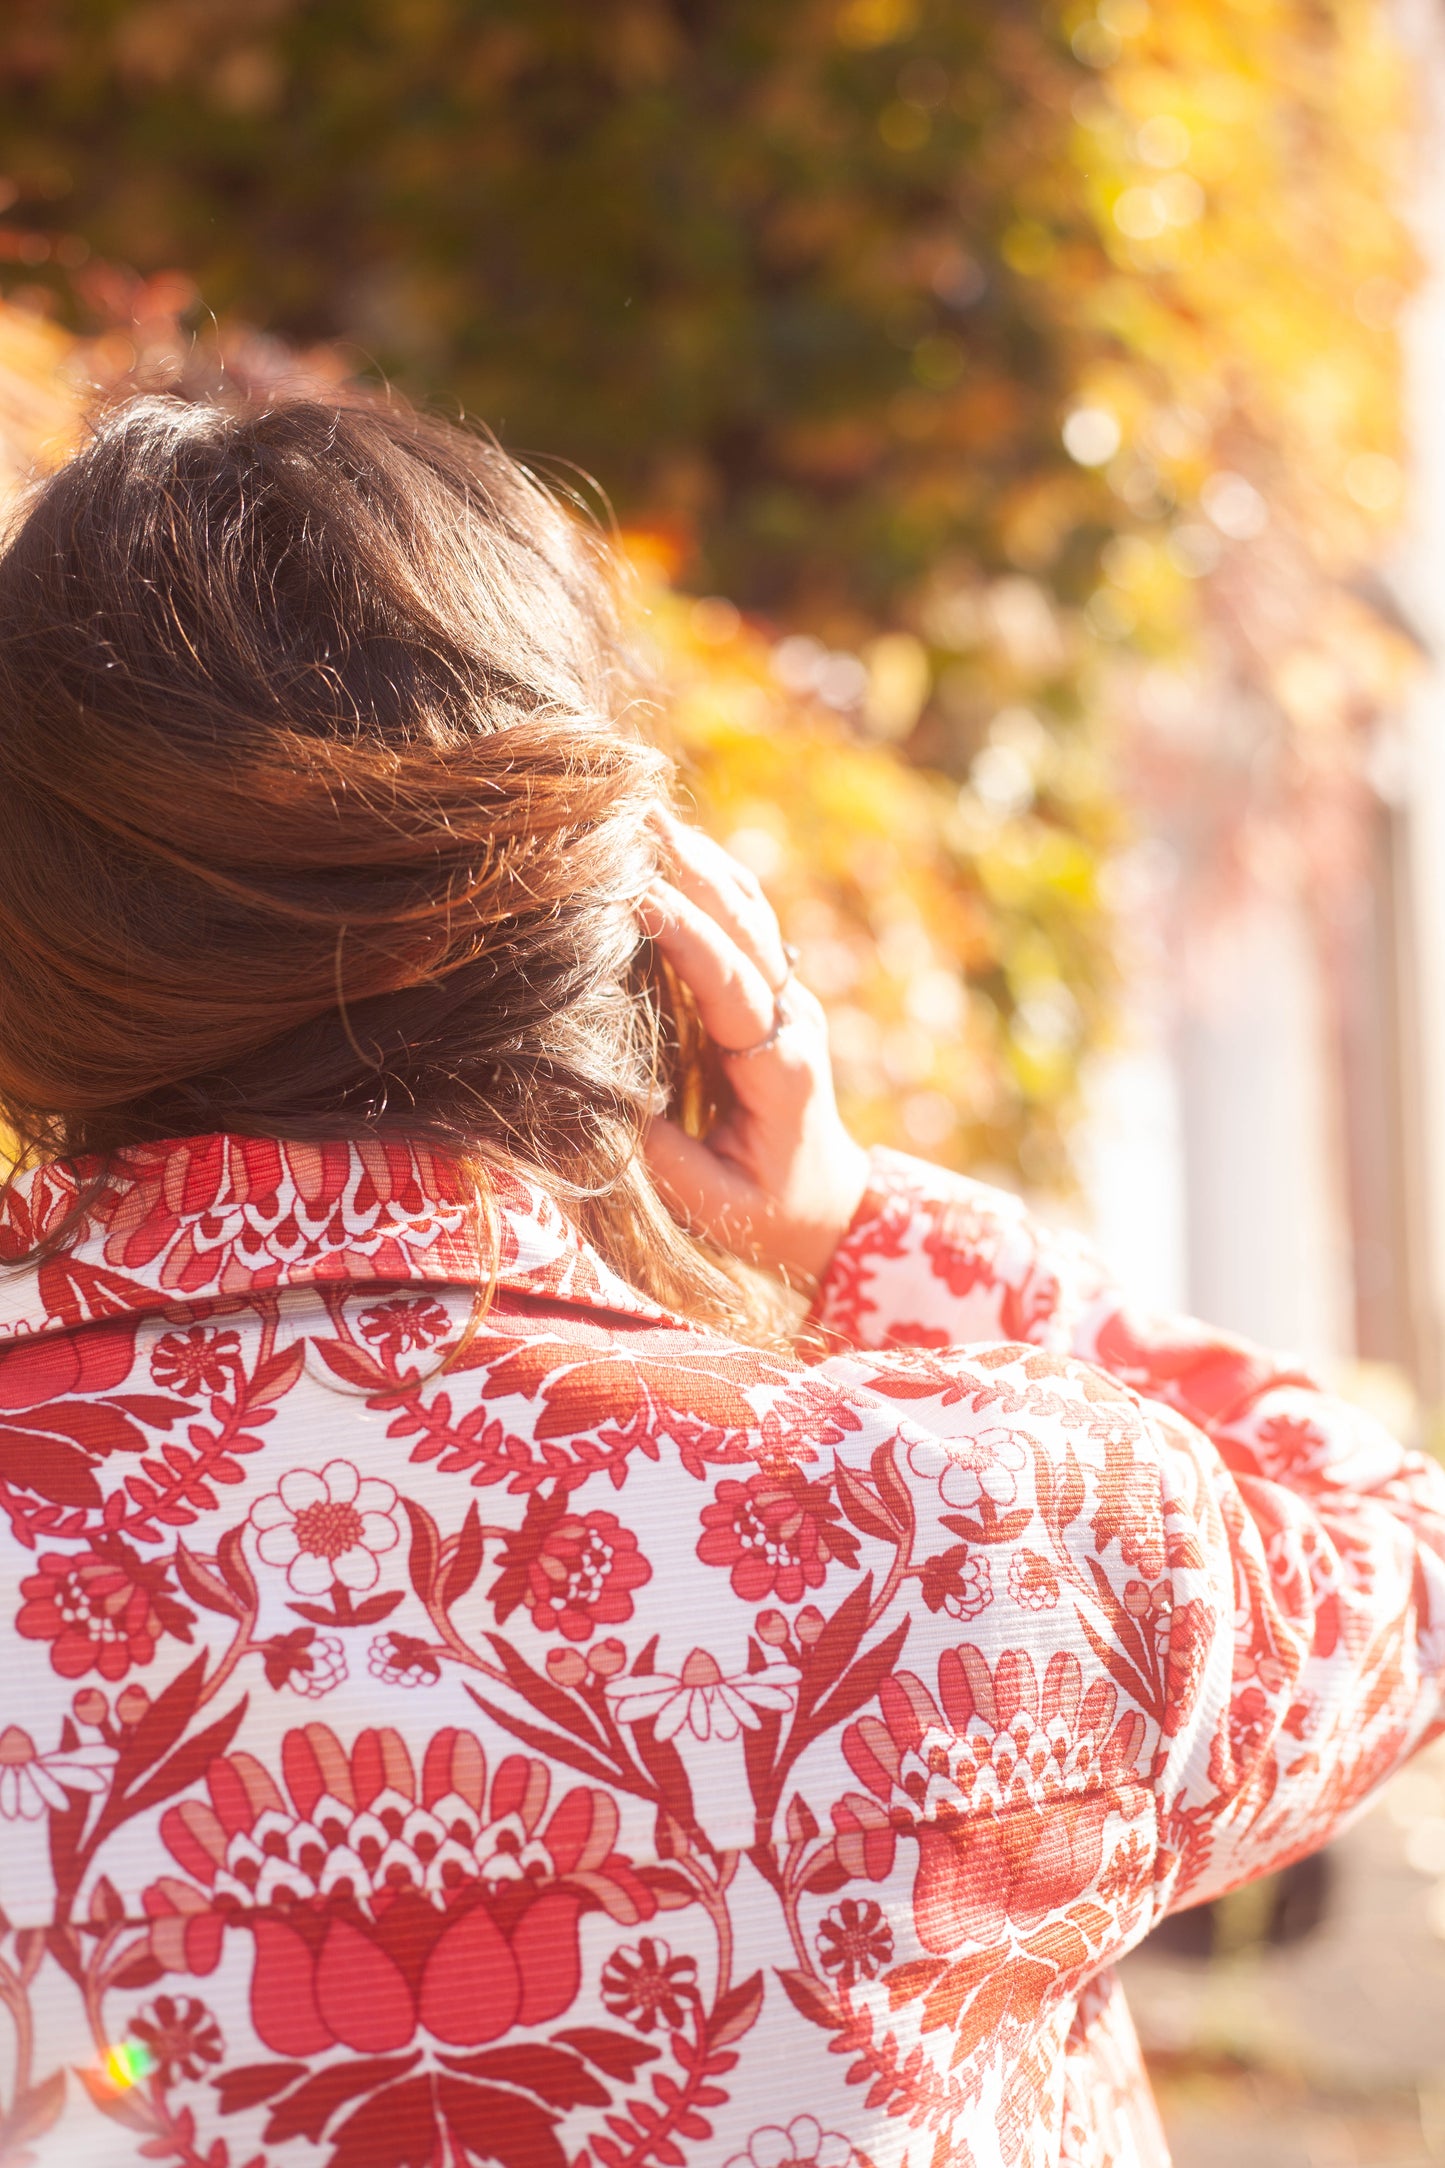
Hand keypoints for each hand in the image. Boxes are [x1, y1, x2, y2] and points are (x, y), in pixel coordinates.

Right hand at [641, 812, 869, 1286]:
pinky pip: (743, 918)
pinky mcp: (772, 988)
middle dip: (690, 869)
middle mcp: (792, 1018)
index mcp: (783, 1068)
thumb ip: (667, 1162)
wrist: (828, 1206)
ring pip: (749, 909)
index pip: (734, 988)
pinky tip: (664, 839)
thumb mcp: (717, 1208)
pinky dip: (705, 872)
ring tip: (639, 810)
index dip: (689, 939)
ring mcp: (788, 996)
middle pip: (746, 927)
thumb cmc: (767, 1215)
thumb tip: (611, 1099)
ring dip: (697, 857)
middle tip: (630, 818)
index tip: (638, 894)